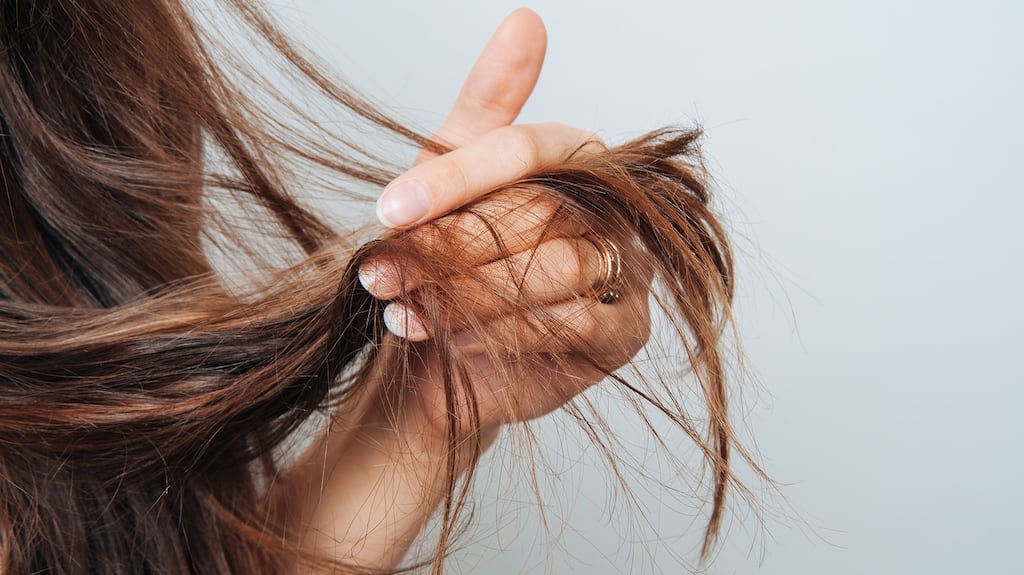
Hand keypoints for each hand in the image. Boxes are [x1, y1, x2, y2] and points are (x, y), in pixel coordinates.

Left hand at [291, 11, 651, 570]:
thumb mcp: (450, 179)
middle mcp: (611, 206)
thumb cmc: (453, 258)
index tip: (390, 208)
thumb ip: (486, 106)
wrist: (445, 356)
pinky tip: (456, 339)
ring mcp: (626, 268)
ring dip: (468, 292)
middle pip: (540, 211)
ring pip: (556, 267)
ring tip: (406, 305)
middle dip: (451, 246)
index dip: (455, 178)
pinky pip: (573, 323)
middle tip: (383, 271)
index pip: (526, 149)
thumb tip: (526, 18)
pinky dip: (504, 332)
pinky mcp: (626, 331)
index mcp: (575, 158)